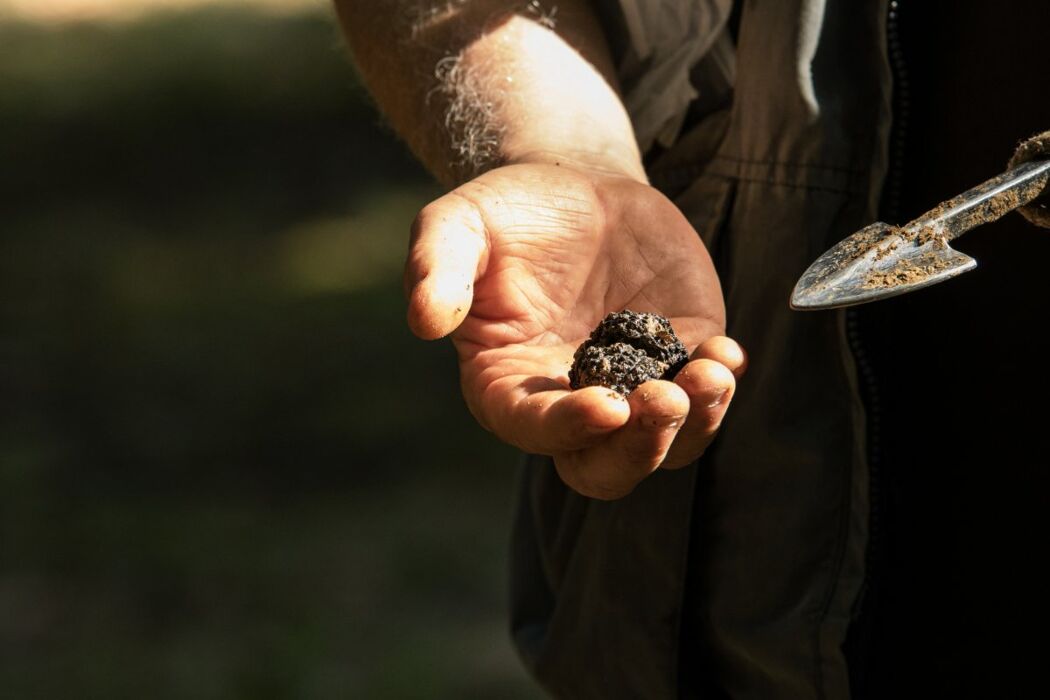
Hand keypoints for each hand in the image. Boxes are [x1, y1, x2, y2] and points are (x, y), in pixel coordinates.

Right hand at [406, 161, 745, 498]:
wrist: (572, 188)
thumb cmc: (505, 215)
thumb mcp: (457, 227)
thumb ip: (436, 269)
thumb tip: (425, 321)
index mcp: (509, 387)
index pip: (537, 428)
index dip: (570, 427)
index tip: (607, 404)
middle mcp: (571, 402)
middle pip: (607, 466)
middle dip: (641, 448)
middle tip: (664, 400)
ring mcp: (631, 384)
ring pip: (669, 442)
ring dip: (695, 421)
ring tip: (712, 372)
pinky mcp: (679, 355)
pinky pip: (705, 393)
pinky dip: (721, 383)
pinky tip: (726, 353)